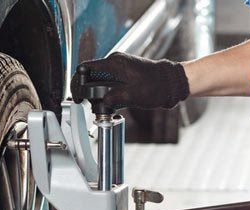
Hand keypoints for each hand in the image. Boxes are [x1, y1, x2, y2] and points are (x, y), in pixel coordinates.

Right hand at [70, 52, 189, 110]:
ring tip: (100, 107)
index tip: (77, 96)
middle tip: (88, 105)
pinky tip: (109, 104)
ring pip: (100, 80)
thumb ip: (112, 99)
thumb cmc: (156, 86)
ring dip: (97, 94)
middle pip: (91, 75)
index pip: (86, 68)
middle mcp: (115, 61)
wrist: (172, 83)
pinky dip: (106, 92)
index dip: (78, 82)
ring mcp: (120, 67)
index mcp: (114, 62)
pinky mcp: (125, 73)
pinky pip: (109, 82)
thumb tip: (100, 105)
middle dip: (88, 91)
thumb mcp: (131, 96)